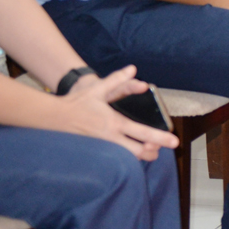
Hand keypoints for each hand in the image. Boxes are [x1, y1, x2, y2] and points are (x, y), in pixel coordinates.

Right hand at [56, 66, 178, 159]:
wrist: (54, 117)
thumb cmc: (77, 103)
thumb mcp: (98, 89)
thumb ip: (117, 79)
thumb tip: (132, 68)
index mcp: (114, 122)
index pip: (142, 132)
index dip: (160, 138)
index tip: (174, 141)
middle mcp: (110, 137)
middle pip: (137, 152)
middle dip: (153, 153)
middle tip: (162, 150)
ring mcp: (102, 147)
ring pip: (126, 159)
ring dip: (140, 157)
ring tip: (150, 153)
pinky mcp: (95, 152)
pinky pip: (114, 160)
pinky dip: (125, 159)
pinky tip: (130, 155)